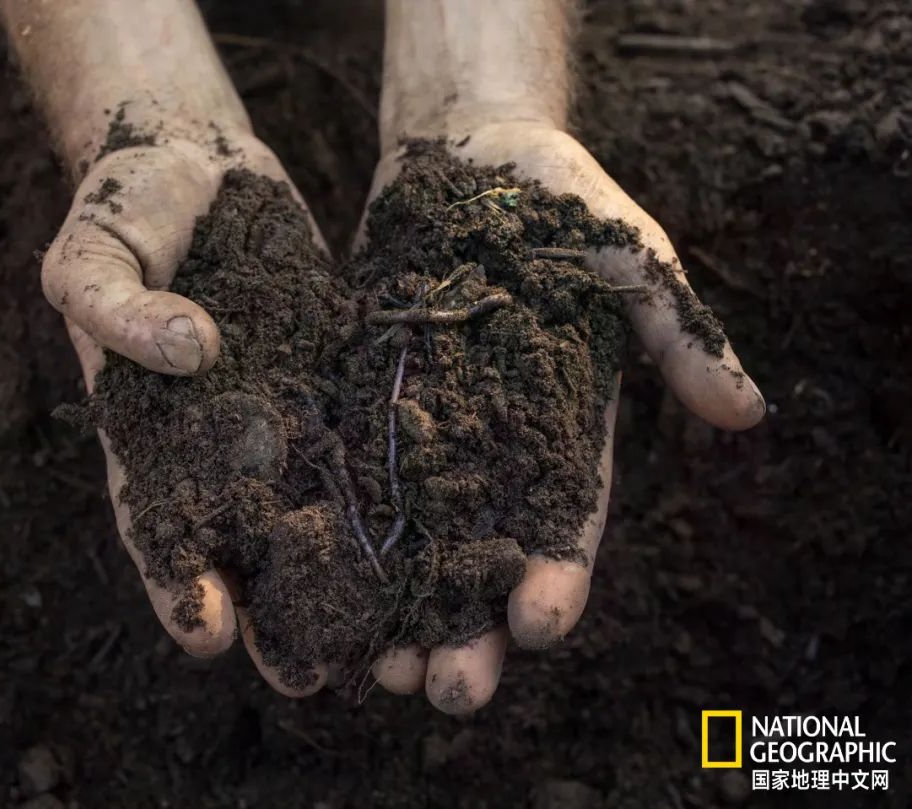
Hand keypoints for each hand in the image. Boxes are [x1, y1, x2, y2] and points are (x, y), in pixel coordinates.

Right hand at [53, 134, 328, 696]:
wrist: (197, 156)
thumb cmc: (125, 202)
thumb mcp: (93, 250)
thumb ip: (121, 307)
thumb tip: (194, 353)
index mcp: (144, 425)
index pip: (156, 521)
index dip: (177, 580)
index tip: (209, 629)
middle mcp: (215, 434)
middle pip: (242, 538)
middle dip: (273, 608)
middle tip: (309, 675)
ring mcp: (276, 407)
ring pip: (309, 503)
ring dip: (340, 572)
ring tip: (378, 636)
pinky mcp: (327, 376)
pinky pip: (356, 436)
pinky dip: (381, 487)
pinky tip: (420, 533)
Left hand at [366, 121, 764, 712]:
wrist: (467, 162)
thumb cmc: (560, 205)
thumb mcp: (628, 258)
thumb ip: (677, 332)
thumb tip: (747, 412)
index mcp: (566, 431)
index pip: (566, 523)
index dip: (557, 577)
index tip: (538, 623)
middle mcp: (497, 451)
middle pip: (486, 560)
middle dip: (471, 628)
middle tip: (450, 689)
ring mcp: (429, 436)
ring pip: (414, 545)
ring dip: (398, 612)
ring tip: (380, 670)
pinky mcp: (368, 409)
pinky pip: (353, 484)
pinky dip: (340, 542)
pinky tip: (316, 592)